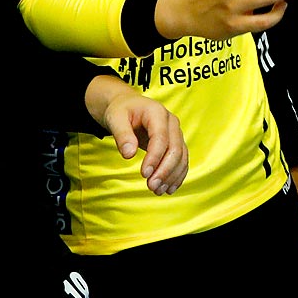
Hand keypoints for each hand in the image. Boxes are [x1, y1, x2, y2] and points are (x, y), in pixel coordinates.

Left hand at [89, 78, 187, 194]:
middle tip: (151, 187)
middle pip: (175, 149)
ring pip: (181, 157)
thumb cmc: (121, 111)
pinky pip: (182, 161)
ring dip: (171, 176)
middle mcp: (171, 122)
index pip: (160, 138)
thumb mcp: (115, 118)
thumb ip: (121, 135)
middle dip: (164, 170)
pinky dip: (177, 176)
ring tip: (158, 191)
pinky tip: (168, 189)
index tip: (144, 174)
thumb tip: (128, 154)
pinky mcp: (176, 143)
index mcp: (157, 112)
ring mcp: (176, 133)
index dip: (154, 157)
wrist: (129, 107)